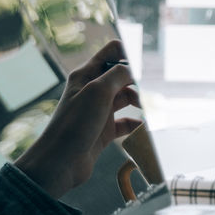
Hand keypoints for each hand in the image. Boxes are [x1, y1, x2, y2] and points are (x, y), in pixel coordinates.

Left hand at [16, 40, 142, 199]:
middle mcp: (93, 90)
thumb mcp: (98, 91)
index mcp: (87, 75)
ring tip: (149, 106)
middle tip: (154, 85)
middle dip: (139, 78)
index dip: (130, 53)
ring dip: (140, 99)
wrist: (60, 163)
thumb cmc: (74, 124)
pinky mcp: (104, 130)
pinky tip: (143, 126)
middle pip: (122, 75)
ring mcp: (99, 110)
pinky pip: (125, 122)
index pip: (112, 51)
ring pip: (126, 97)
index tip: (147, 63)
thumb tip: (135, 68)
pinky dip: (136, 123)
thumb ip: (118, 74)